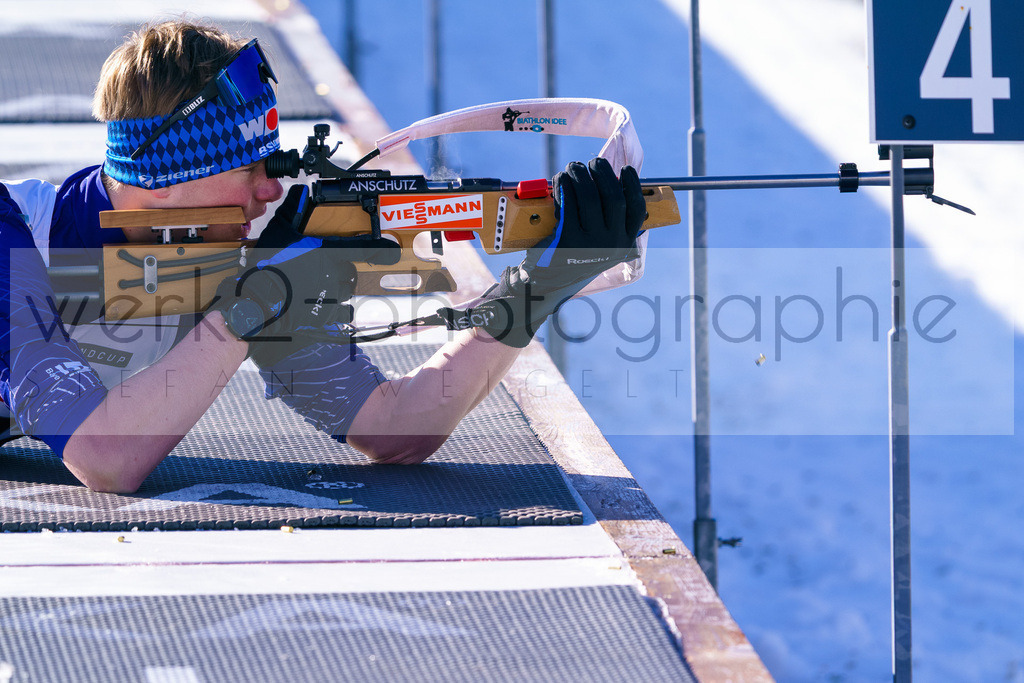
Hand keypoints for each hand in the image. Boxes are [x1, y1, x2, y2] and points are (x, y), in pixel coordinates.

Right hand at [212, 184, 397, 364]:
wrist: (260, 300)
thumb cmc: (268, 265)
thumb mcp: (278, 231)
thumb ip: (292, 210)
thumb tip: (300, 192)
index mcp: (326, 253)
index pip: (361, 249)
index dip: (381, 249)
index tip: (393, 251)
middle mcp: (333, 274)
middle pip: (349, 271)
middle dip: (341, 271)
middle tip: (323, 271)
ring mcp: (331, 295)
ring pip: (345, 291)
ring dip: (337, 288)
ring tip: (316, 287)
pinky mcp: (326, 314)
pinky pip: (341, 311)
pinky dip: (335, 309)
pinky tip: (320, 305)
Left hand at [526, 157, 644, 291]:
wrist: (546, 283)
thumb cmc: (573, 255)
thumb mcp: (598, 243)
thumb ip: (609, 219)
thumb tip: (611, 180)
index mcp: (624, 243)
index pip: (637, 209)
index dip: (633, 185)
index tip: (625, 169)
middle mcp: (611, 245)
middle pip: (613, 197)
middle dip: (602, 172)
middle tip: (591, 162)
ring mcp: (590, 245)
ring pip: (589, 196)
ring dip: (579, 175)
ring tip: (571, 168)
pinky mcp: (567, 241)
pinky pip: (568, 203)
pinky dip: (563, 186)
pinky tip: (559, 180)